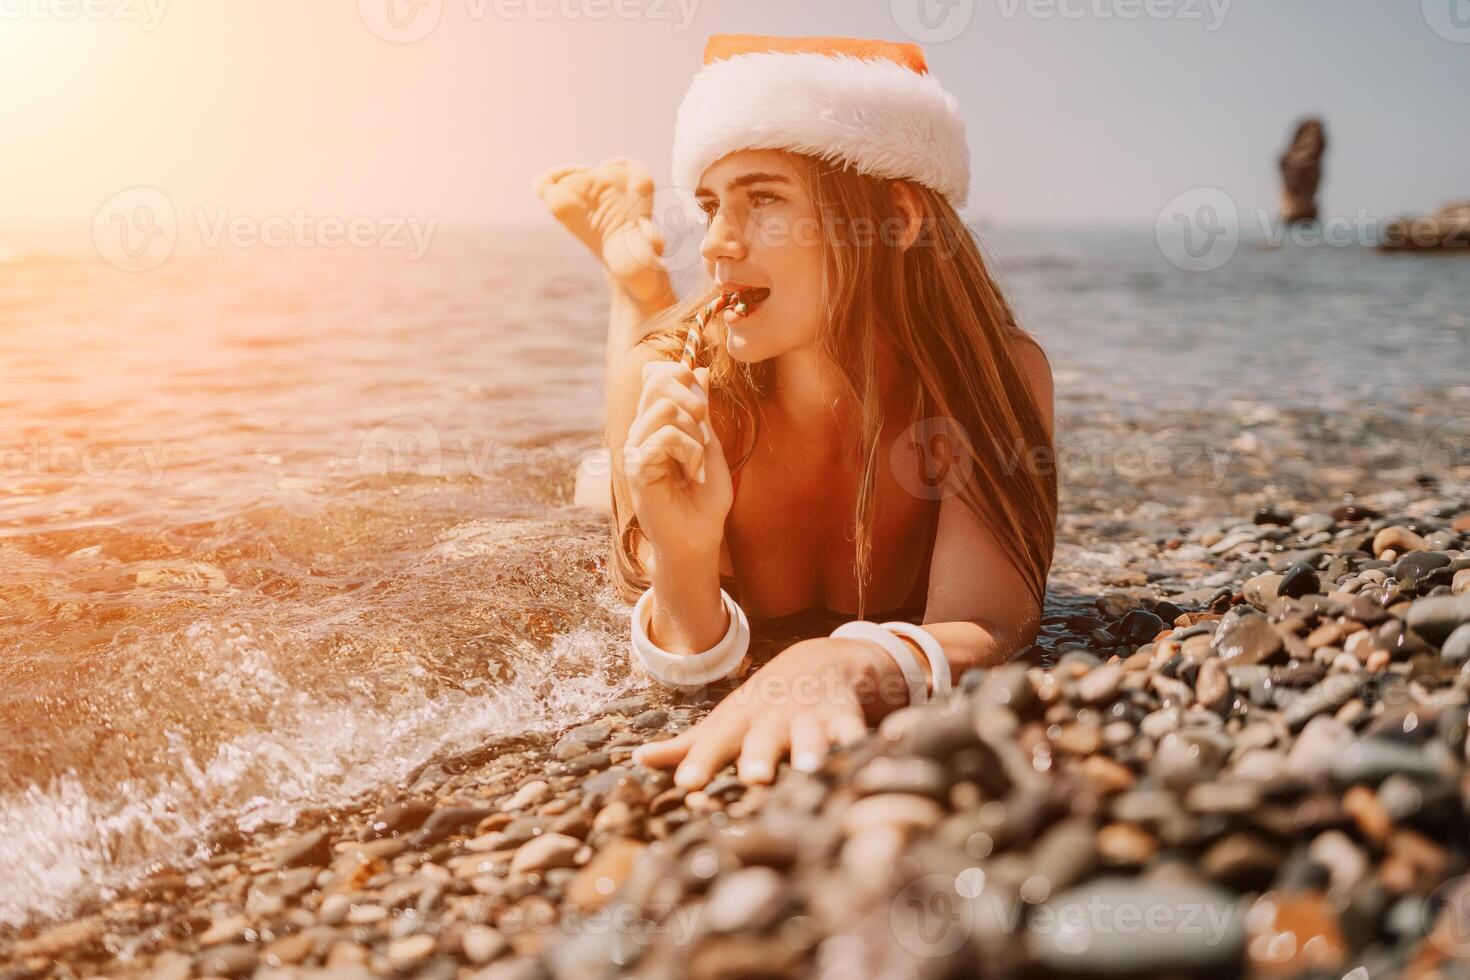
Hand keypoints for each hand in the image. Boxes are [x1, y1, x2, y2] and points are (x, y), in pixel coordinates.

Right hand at [623, 362, 731, 554]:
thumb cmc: (705, 498)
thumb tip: (696, 369)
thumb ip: (701, 411)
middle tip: (704, 428)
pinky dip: (689, 450)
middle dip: (691, 397)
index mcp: (656, 423)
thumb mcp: (710, 445)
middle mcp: (641, 432)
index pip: (655, 375)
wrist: (699, 537)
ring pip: (664, 407)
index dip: (678, 373)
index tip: (700, 396)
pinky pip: (664, 435)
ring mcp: (636, 448)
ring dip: (693, 431)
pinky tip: (692, 472)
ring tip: (698, 459)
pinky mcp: (637, 467)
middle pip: (656, 382)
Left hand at [630, 636, 913, 788]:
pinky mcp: (847, 720)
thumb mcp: (725, 722)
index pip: (715, 744)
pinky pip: (856, 734)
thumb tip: (637, 761)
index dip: (701, 763)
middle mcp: (773, 720)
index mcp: (739, 724)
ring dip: (811, 750)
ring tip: (810, 768)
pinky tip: (865, 759)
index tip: (687, 786)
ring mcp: (811, 718)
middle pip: (763, 739)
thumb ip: (686, 747)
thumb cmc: (762, 707)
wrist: (820, 663)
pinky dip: (861, 746)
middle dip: (760, 756)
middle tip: (755, 778)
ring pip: (812, 736)